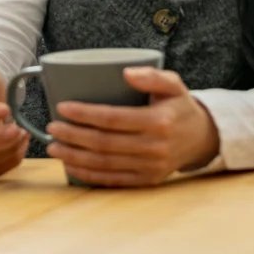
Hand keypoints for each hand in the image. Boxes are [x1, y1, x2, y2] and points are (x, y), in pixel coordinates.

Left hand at [47, 66, 217, 186]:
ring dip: (75, 157)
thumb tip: (126, 73)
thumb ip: (151, 76)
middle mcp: (154, 148)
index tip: (63, 107)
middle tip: (51, 128)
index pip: (113, 119)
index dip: (85, 114)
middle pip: (104, 143)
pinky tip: (71, 167)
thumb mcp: (173, 84)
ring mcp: (150, 168)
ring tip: (54, 147)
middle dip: (73, 136)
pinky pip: (113, 180)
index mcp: (159, 122)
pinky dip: (89, 175)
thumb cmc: (179, 106)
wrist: (202, 139)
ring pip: (105, 164)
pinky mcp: (147, 181)